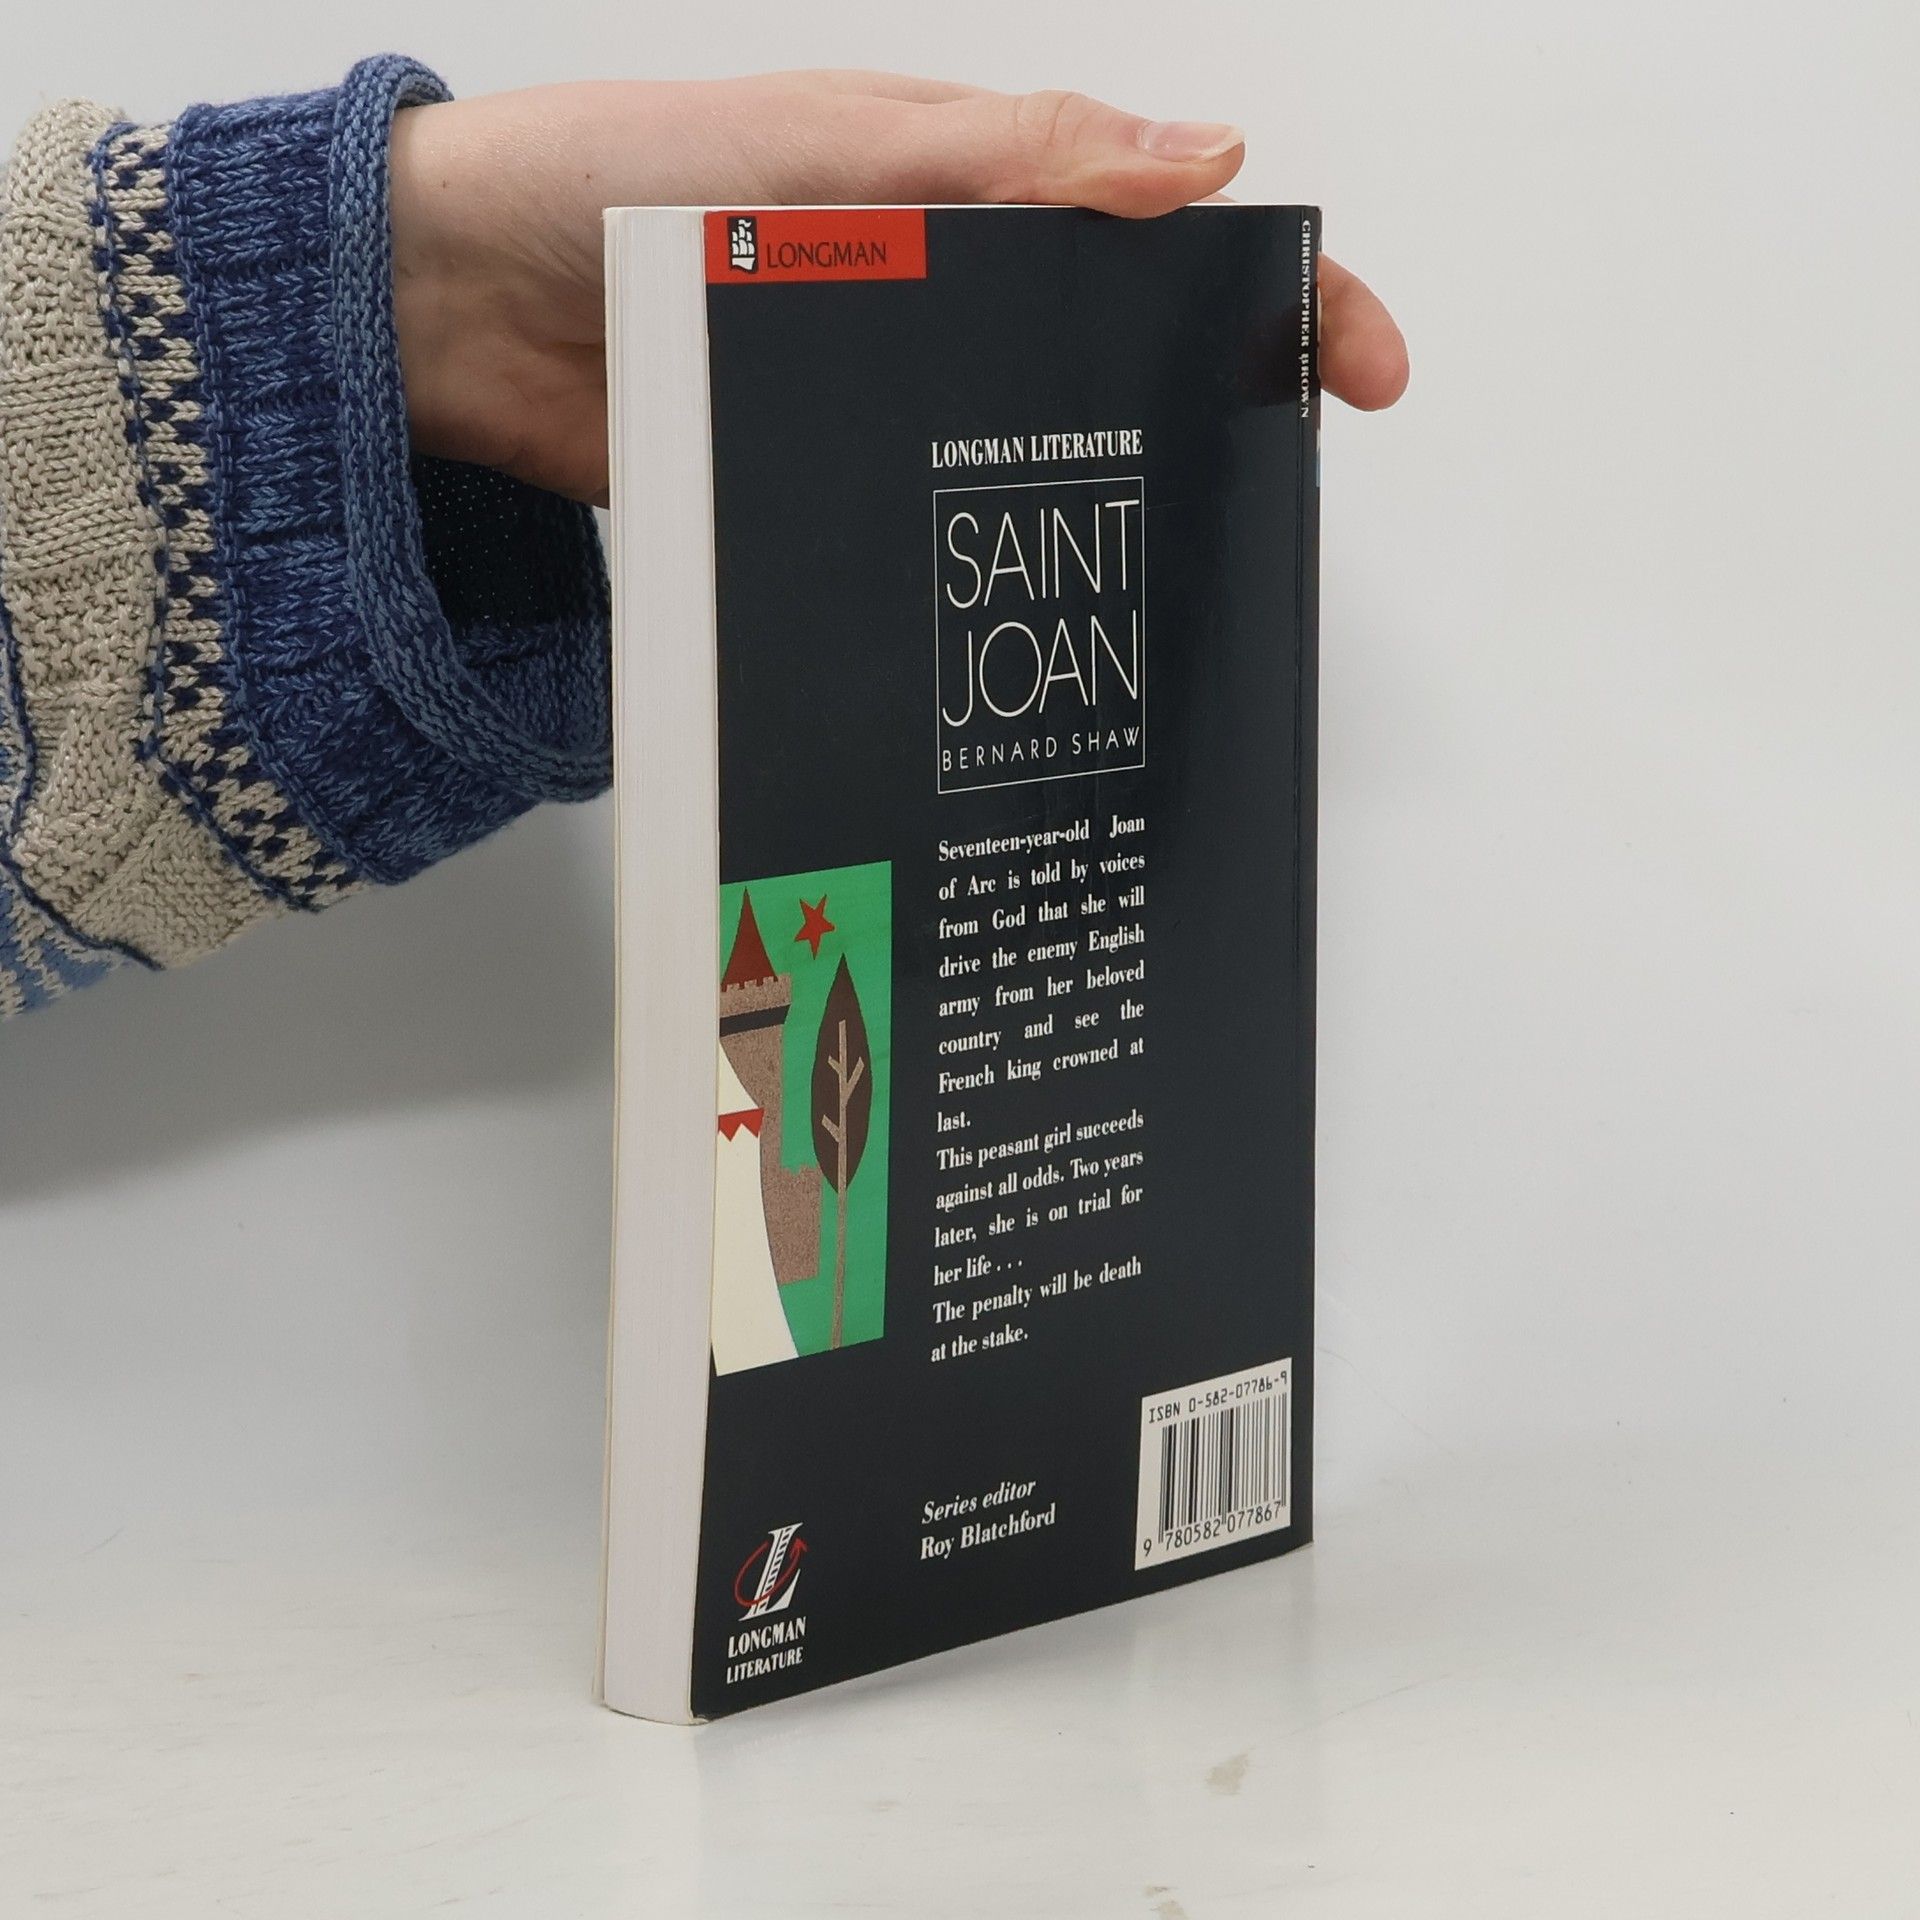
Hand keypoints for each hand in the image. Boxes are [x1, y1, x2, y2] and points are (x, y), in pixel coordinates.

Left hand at [390, 71, 1409, 504]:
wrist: (446, 307)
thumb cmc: (610, 180)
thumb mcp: (831, 145)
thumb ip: (1007, 155)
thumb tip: (1198, 156)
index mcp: (952, 198)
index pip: (1151, 233)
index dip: (1265, 293)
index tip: (1352, 362)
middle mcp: (926, 302)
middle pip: (1101, 359)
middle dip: (1201, 413)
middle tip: (1272, 484)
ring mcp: (869, 402)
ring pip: (1013, 455)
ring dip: (1086, 504)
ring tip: (1164, 569)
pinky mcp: (807, 487)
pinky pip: (910, 525)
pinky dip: (963, 559)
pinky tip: (1008, 602)